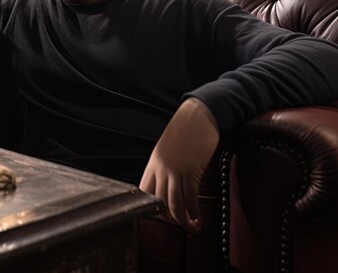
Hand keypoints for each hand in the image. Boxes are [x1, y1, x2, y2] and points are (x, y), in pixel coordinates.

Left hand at [139, 98, 219, 233]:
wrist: (199, 116)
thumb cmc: (186, 130)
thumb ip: (165, 166)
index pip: (144, 191)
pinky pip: (190, 198)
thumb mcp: (168, 148)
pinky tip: (198, 217)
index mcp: (153, 162)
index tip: (161, 217)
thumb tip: (169, 185)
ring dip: (182, 221)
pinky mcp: (190, 170)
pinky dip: (194, 212)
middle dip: (168, 219)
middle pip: (159, 201)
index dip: (151, 207)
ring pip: (173, 204)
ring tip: (191, 228)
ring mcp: (175, 170)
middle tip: (179, 225)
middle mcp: (161, 167)